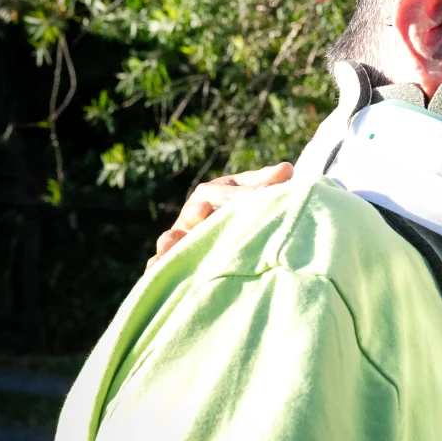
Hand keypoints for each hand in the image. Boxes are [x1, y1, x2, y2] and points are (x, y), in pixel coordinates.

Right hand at [146, 162, 292, 271]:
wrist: (229, 227)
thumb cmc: (242, 204)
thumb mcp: (253, 191)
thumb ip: (267, 183)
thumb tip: (286, 169)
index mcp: (211, 194)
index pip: (219, 193)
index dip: (231, 196)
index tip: (244, 196)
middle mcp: (192, 215)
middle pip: (192, 214)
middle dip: (197, 213)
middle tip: (203, 211)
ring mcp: (181, 238)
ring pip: (171, 238)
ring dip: (169, 240)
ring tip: (168, 243)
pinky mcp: (174, 260)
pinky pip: (160, 264)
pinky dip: (156, 266)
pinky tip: (155, 270)